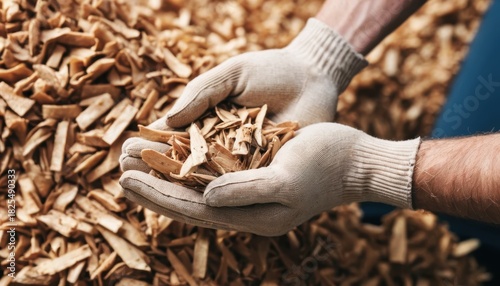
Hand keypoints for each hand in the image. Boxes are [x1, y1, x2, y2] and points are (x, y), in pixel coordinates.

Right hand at [120, 18, 365, 180]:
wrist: (313, 77)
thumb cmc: (272, 70)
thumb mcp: (232, 74)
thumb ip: (200, 93)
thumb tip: (166, 121)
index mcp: (208, 122)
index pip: (172, 140)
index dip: (150, 148)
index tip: (125, 154)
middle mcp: (222, 147)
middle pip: (183, 165)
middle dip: (154, 172)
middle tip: (125, 178)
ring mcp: (243, 163)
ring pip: (206, 181)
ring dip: (177, 188)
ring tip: (148, 192)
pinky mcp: (265, 173)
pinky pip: (238, 186)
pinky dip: (218, 193)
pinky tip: (195, 202)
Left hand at [120, 123, 419, 235]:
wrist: (355, 161)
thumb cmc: (328, 164)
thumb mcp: (289, 176)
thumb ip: (248, 189)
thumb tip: (206, 195)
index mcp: (252, 216)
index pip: (193, 209)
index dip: (158, 194)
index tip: (126, 179)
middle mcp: (245, 210)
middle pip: (188, 200)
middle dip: (153, 185)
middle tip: (120, 167)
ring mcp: (249, 195)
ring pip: (196, 187)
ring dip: (166, 173)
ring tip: (138, 158)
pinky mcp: (254, 177)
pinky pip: (212, 174)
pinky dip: (189, 164)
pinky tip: (174, 154)